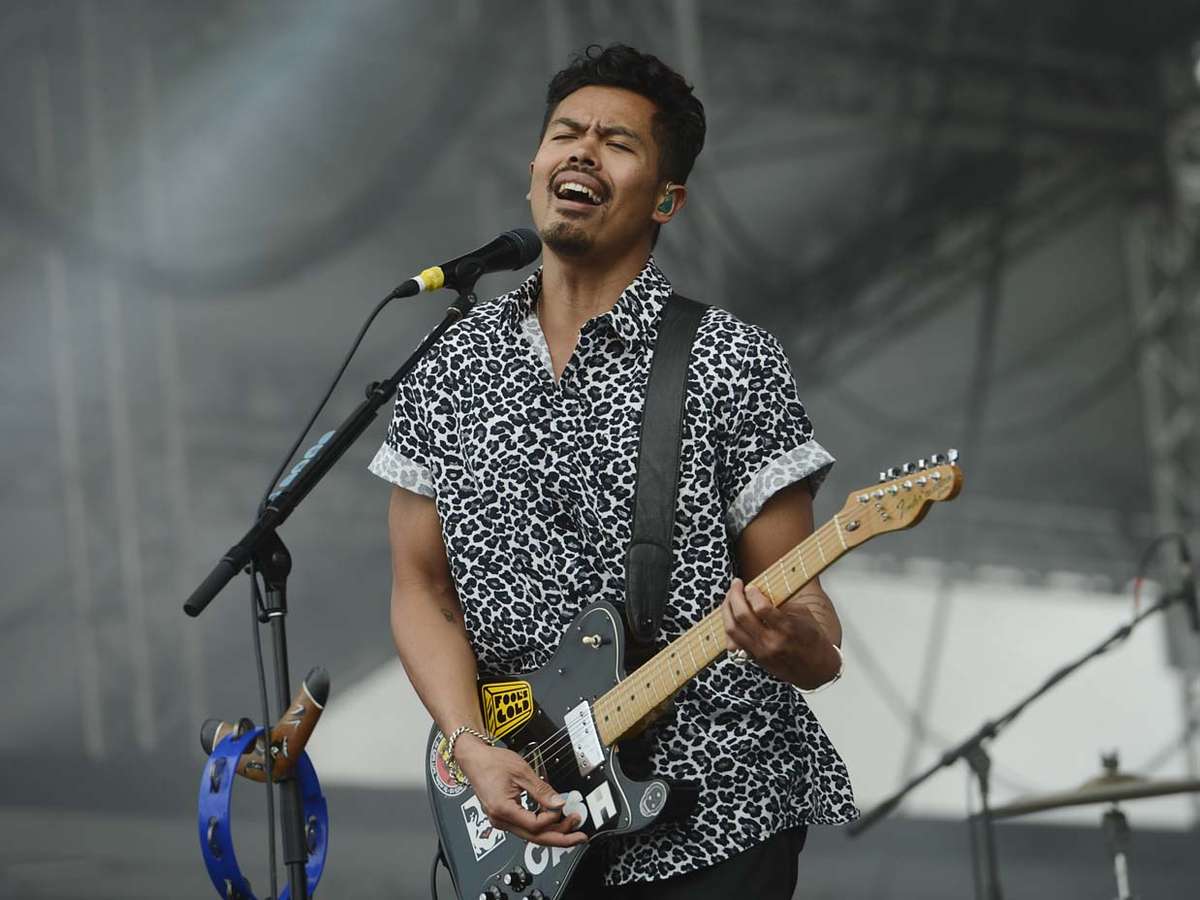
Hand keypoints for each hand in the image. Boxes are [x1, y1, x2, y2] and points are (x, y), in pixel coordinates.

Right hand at [454, 737, 587, 847]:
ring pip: (531, 835)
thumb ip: (542, 790)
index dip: (552, 818)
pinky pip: (525, 827)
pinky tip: (554, 821)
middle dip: (560, 838)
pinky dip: (541, 826)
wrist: (474, 759)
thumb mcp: (522, 772)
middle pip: (535, 838)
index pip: (535, 825)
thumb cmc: (492, 762)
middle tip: (579, 835)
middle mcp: (500, 820)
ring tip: (571, 827)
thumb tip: (559, 804)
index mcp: (503, 810)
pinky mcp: (503, 817)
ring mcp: (501, 821)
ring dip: (552, 832)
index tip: (564, 808)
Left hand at [719, 577, 837, 688]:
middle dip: (734, 596)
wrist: (817, 670)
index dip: (752, 593)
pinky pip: (733, 642)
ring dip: (727, 610)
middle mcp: (771, 642)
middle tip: (736, 585)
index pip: (761, 608)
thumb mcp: (805, 616)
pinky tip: (731, 617)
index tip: (751, 586)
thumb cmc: (813, 640)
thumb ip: (782, 604)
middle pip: (741, 616)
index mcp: (787, 629)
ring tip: (730, 598)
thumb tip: (761, 591)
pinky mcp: (754, 659)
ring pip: (732, 629)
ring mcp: (760, 652)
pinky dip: (729, 627)